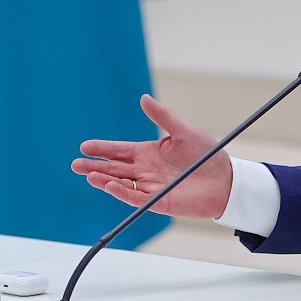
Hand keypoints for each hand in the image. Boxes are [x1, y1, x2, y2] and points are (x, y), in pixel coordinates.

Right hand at [70, 95, 233, 218]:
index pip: (119, 151)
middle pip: (114, 168)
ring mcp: (150, 187)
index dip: (102, 149)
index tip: (84, 146)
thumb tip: (143, 98)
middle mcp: (145, 171)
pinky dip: (121, 192)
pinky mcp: (158, 202)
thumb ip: (162, 116)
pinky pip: (135, 197)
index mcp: (149, 153)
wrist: (225, 179)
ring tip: (88, 175)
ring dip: (103, 180)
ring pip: (120, 184)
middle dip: (94, 166)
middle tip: (75, 165)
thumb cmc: (207, 154)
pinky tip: (109, 185)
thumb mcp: (184, 130)